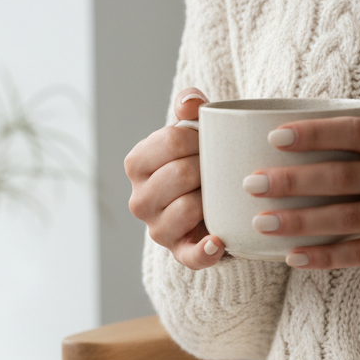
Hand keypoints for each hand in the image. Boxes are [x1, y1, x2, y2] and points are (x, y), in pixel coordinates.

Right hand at [125, 87, 226, 268]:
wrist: (211, 198)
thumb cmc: (198, 159)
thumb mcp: (192, 130)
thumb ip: (190, 107)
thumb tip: (191, 103)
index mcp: (136, 163)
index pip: (170, 142)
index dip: (199, 138)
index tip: (211, 141)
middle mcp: (139, 199)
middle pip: (180, 174)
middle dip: (207, 167)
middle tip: (221, 167)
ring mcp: (157, 229)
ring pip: (187, 208)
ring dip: (212, 199)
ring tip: (222, 193)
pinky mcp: (180, 253)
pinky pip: (191, 256)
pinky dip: (205, 251)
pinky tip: (218, 242)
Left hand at [244, 118, 359, 268]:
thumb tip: (290, 136)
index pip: (354, 131)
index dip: (314, 133)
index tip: (274, 137)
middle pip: (342, 177)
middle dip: (292, 181)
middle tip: (252, 184)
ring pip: (347, 218)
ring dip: (300, 222)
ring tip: (262, 222)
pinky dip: (326, 257)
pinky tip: (293, 257)